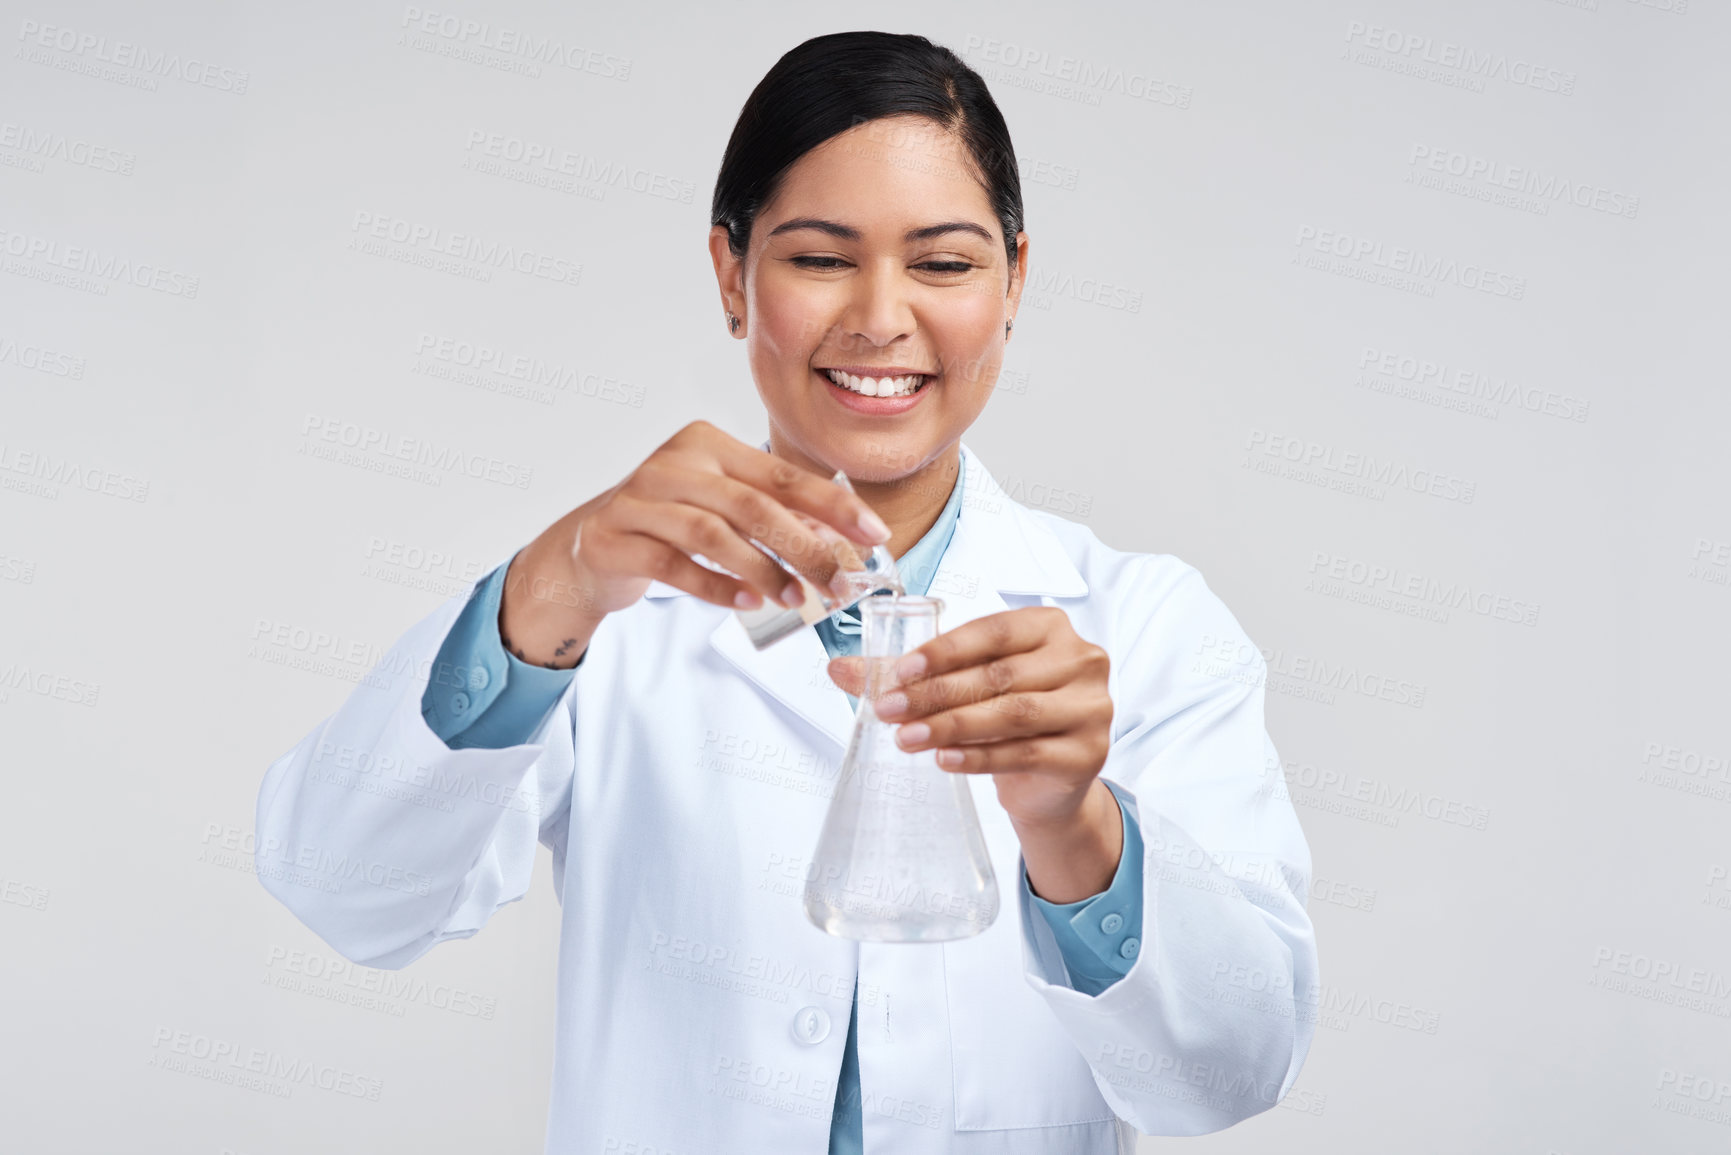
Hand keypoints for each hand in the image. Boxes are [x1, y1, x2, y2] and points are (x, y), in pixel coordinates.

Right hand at [501, 421, 890, 667]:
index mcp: (708, 443)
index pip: (782, 474)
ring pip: (714, 534)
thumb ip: (773, 516)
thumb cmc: (667, 523)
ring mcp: (641, 499)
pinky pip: (675, 566)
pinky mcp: (617, 538)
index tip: (874, 534)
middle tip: (840, 583)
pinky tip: (750, 603)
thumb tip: (840, 542)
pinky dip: (717, 586)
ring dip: (764, 569)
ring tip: (797, 599)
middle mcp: (674, 463)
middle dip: (805, 546)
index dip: (834, 505)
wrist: (588, 546)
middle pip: (752, 505)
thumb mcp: (721, 507)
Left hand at [826, 606, 1120, 899]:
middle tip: (889, 710)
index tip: (900, 672)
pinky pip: (1025, 753)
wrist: (1051, 778)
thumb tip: (839, 669)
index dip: (945, 650)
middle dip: (936, 694)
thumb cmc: (1006, 714)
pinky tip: (944, 759)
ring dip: (951, 726)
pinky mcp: (1088, 753)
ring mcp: (1090, 708)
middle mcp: (1080, 660)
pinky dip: (979, 756)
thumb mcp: (964, 683)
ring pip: (1011, 714)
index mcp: (1050, 627)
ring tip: (907, 738)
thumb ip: (908, 672)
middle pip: (998, 675)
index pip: (993, 631)